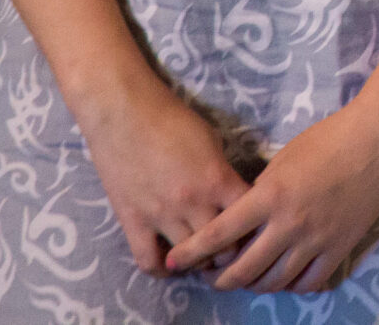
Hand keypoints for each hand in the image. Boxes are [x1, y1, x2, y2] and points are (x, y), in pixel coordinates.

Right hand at [74, 78, 250, 276]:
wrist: (123, 111)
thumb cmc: (171, 118)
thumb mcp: (211, 140)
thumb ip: (222, 173)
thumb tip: (233, 196)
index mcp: (217, 179)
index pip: (249, 218)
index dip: (255, 227)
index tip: (253, 229)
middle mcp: (193, 203)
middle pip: (224, 248)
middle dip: (231, 251)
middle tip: (229, 248)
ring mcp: (161, 215)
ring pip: (190, 258)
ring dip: (199, 260)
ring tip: (202, 255)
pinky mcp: (132, 222)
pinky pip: (149, 261)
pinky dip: (163, 268)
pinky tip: (170, 262)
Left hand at [162, 98, 378, 293]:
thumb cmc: (329, 138)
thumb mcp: (284, 159)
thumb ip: (262, 192)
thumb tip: (245, 217)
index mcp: (270, 196)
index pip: (220, 233)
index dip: (192, 252)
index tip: (174, 261)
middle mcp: (289, 225)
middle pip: (242, 270)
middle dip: (219, 279)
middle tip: (210, 276)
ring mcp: (316, 241)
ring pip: (273, 281)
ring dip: (252, 285)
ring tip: (243, 279)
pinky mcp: (340, 248)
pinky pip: (308, 282)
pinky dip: (291, 285)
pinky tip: (283, 277)